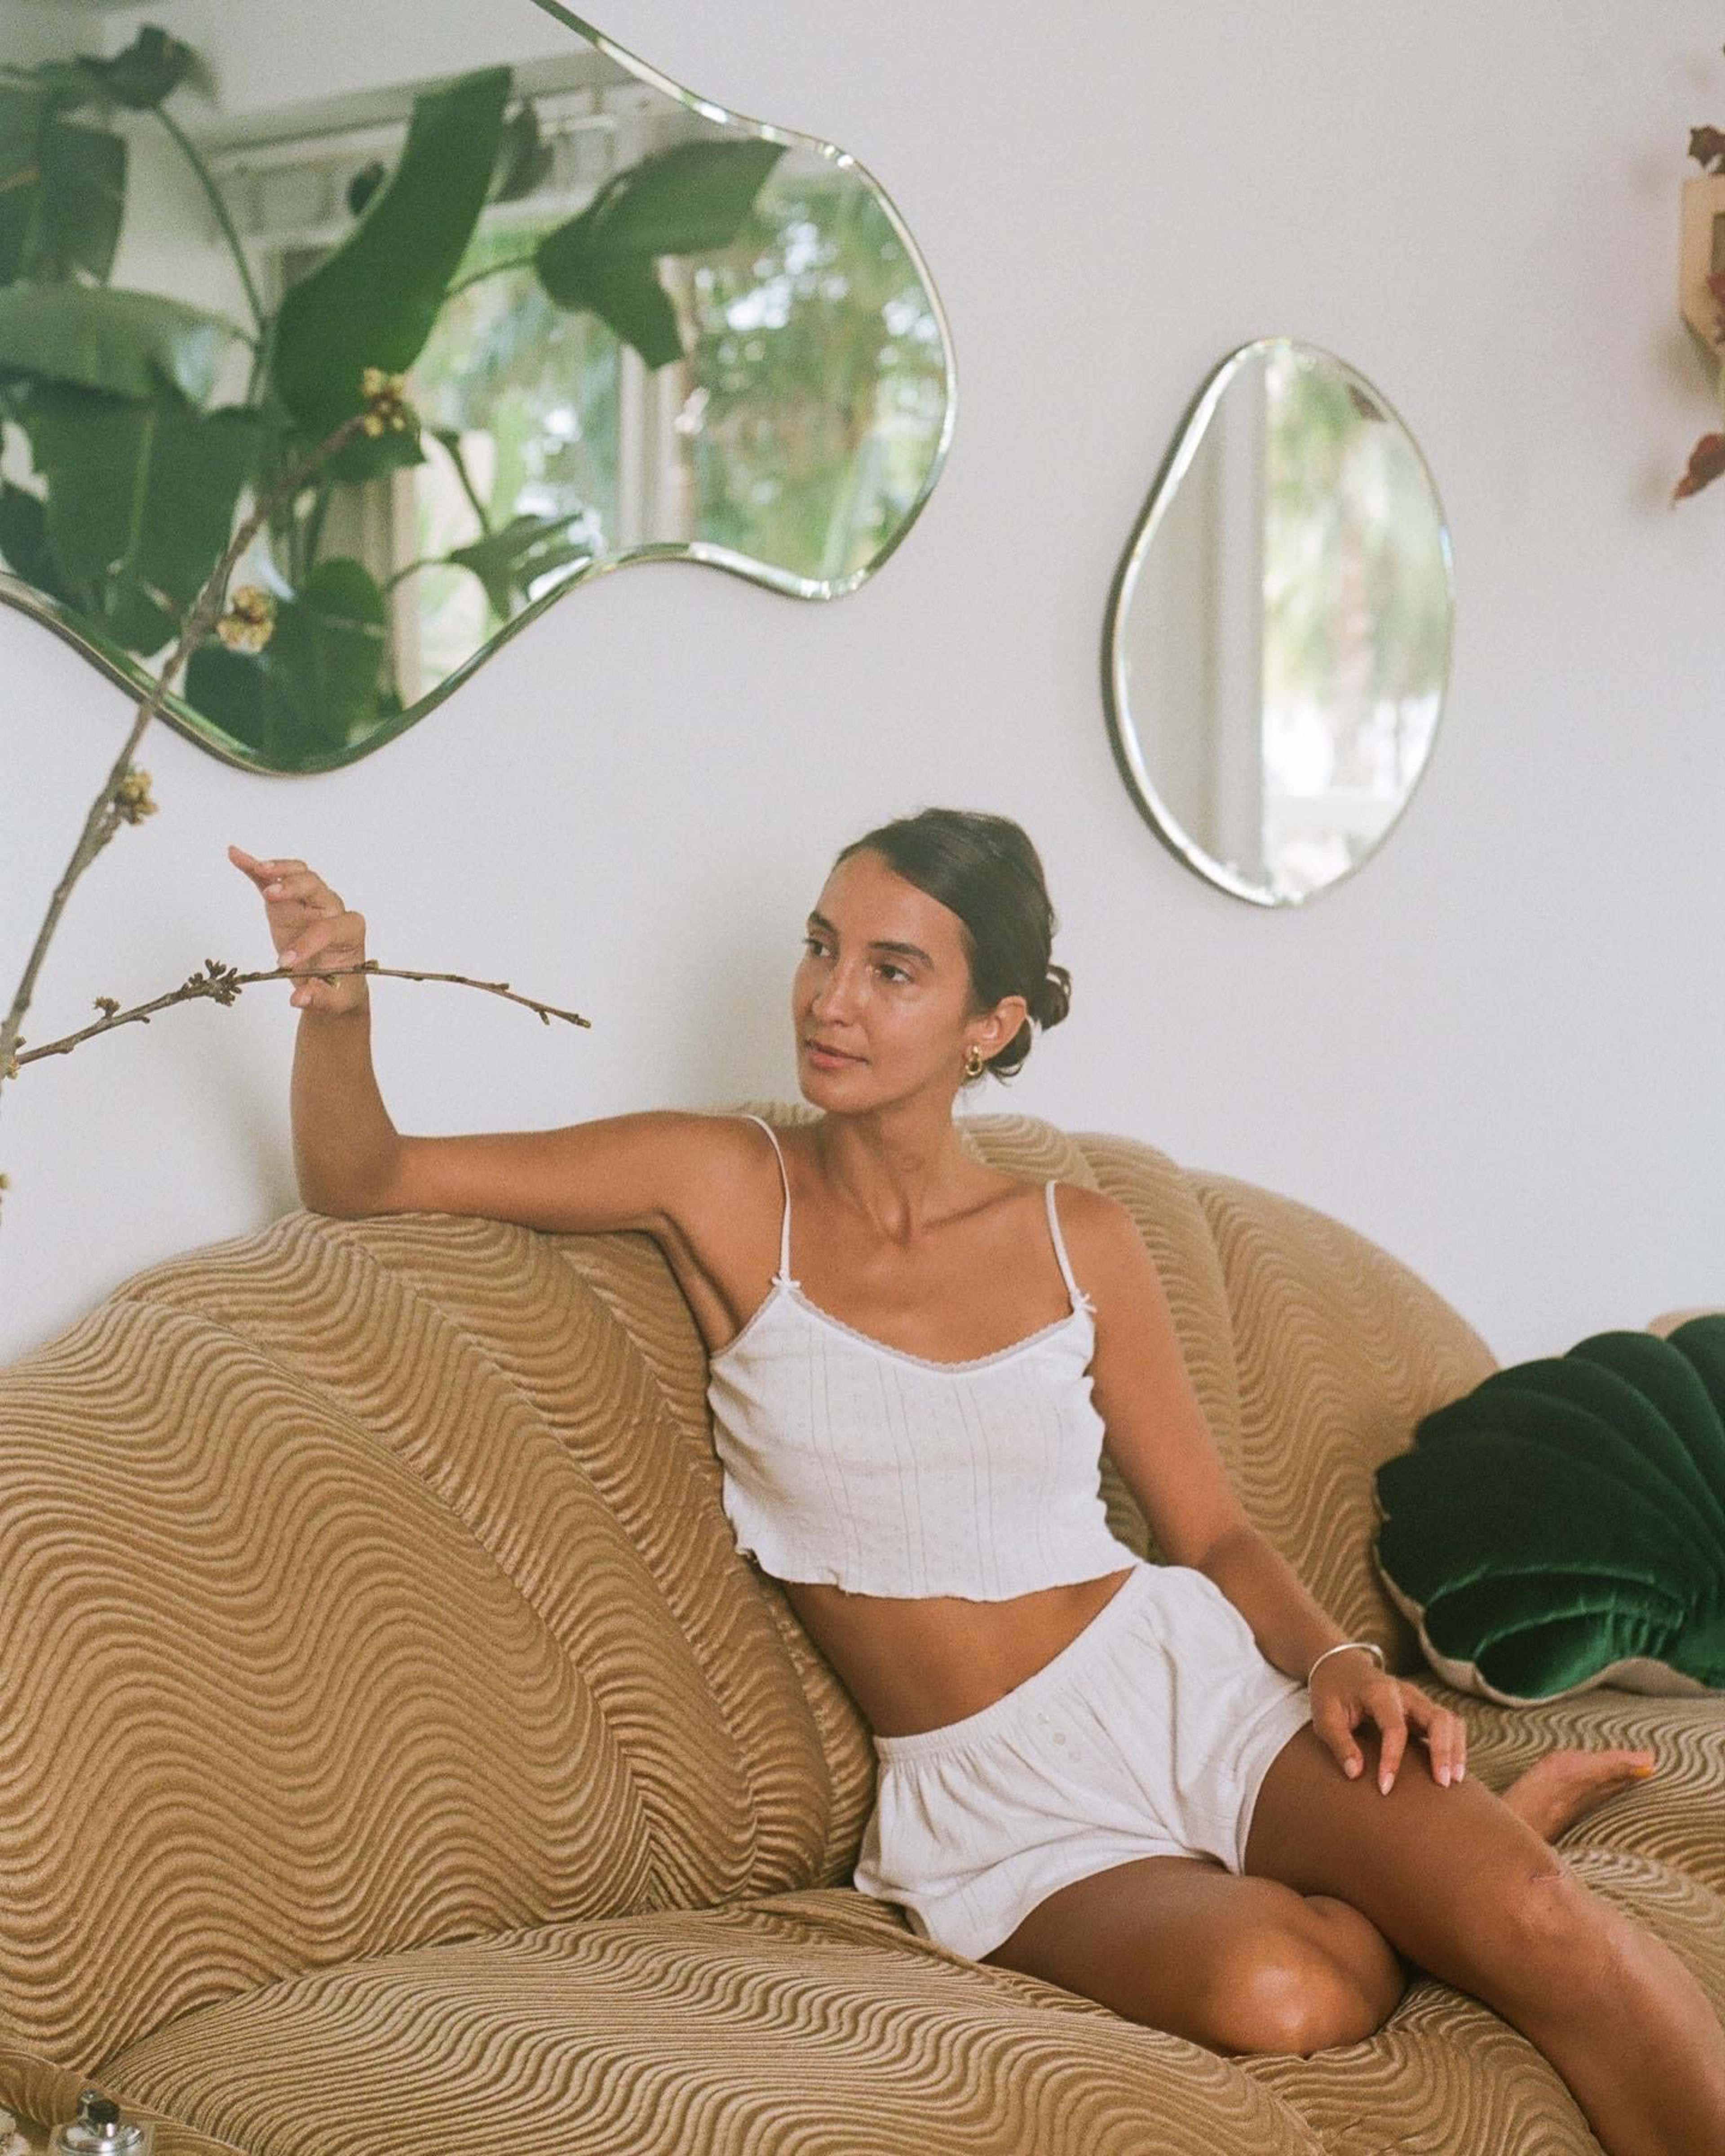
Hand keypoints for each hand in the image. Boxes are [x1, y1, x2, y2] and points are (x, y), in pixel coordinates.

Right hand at [228, 845, 370, 1015]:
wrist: (334, 984)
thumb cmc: (339, 989)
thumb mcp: (335, 1001)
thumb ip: (319, 998)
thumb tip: (299, 998)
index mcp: (349, 930)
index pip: (328, 928)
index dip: (306, 944)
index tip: (283, 963)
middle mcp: (332, 908)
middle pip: (315, 887)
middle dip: (294, 889)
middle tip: (270, 897)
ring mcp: (308, 901)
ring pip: (298, 875)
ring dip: (278, 870)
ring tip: (259, 869)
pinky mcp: (286, 902)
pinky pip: (270, 881)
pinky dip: (254, 867)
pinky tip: (235, 855)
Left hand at [1307, 1648, 1466, 1793]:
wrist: (1339, 1665)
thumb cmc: (1330, 1693)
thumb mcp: (1324, 1716)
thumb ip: (1339, 1743)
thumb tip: (1355, 1774)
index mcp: (1378, 1692)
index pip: (1394, 1727)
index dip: (1392, 1759)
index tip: (1385, 1787)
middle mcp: (1405, 1693)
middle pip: (1437, 1717)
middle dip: (1443, 1751)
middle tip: (1442, 1783)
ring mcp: (1417, 1699)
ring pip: (1450, 1720)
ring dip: (1455, 1749)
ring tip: (1455, 1780)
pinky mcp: (1423, 1709)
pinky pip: (1449, 1724)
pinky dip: (1456, 1745)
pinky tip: (1454, 1769)